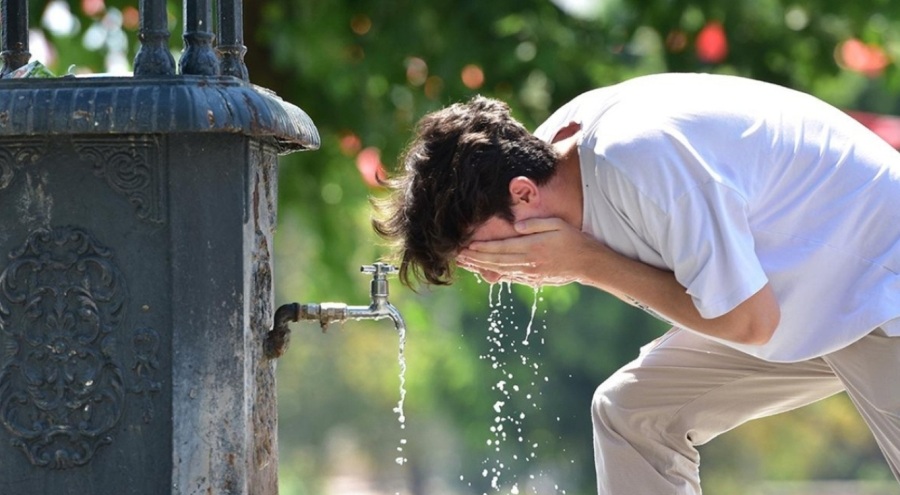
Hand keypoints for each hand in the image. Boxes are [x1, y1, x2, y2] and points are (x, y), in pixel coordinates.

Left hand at [457, 217, 607, 286]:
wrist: (588, 264)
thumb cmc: (573, 240)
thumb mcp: (558, 224)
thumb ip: (536, 224)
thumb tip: (516, 226)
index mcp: (533, 247)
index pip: (501, 248)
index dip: (482, 248)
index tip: (467, 246)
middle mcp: (529, 262)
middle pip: (496, 260)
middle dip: (475, 258)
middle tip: (458, 256)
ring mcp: (530, 273)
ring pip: (500, 270)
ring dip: (480, 267)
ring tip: (465, 263)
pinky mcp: (533, 279)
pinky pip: (509, 277)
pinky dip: (494, 274)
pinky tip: (483, 271)